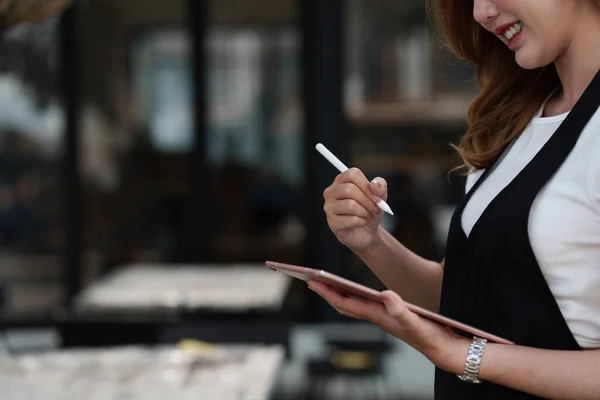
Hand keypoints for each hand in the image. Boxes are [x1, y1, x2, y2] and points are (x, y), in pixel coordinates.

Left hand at [307, 280, 470, 373]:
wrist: (448, 351)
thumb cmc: (434, 338)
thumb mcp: (419, 324)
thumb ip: (402, 312)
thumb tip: (385, 296)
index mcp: (381, 317)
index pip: (348, 303)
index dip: (329, 292)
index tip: (313, 281)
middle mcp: (380, 318)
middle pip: (346, 304)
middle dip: (328, 291)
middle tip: (311, 278)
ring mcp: (386, 318)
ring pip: (355, 305)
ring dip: (339, 294)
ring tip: (326, 283)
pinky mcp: (394, 317)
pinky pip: (367, 306)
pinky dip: (356, 297)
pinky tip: (357, 293)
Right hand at [323, 168, 387, 251]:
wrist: (368, 231)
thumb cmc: (370, 210)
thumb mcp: (380, 196)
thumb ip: (380, 186)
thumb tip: (374, 184)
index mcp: (342, 181)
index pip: (352, 174)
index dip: (367, 185)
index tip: (377, 196)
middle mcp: (331, 192)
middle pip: (349, 189)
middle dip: (367, 200)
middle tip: (375, 208)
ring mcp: (329, 207)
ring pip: (350, 205)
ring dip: (365, 212)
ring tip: (367, 215)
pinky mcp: (332, 222)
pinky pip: (351, 220)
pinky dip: (361, 222)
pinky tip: (361, 222)